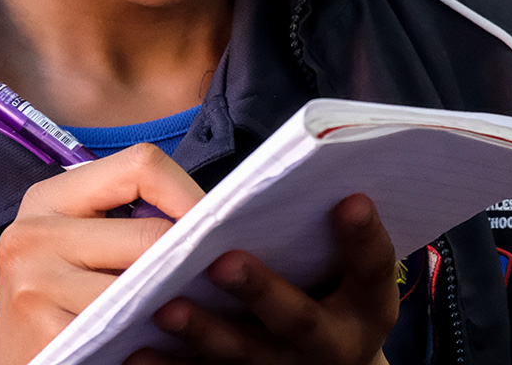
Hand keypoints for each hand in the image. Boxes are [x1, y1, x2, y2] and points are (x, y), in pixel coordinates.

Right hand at [0, 144, 206, 364]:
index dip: (190, 193)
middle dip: (192, 258)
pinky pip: (129, 330)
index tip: (214, 226)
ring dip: (178, 303)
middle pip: (152, 231)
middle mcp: (31, 233)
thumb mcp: (76, 246)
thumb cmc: (59, 305)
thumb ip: (125, 220)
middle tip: (215, 277)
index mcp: (46, 199)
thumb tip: (209, 213)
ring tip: (187, 312)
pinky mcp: (48, 334)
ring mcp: (35, 285)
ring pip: (147, 285)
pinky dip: (156, 340)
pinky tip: (157, 345)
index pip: (140, 164)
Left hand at [123, 193, 398, 364]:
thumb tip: (299, 165)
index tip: (351, 198)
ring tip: (165, 307)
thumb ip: (328, 231)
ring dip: (204, 331)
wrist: (331, 363)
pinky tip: (137, 349)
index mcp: (367, 304)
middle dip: (261, 290)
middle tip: (225, 262)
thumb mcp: (349, 268)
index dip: (365, 235)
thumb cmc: (334, 287)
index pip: (373, 267)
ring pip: (244, 354)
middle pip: (298, 318)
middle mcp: (331, 342)